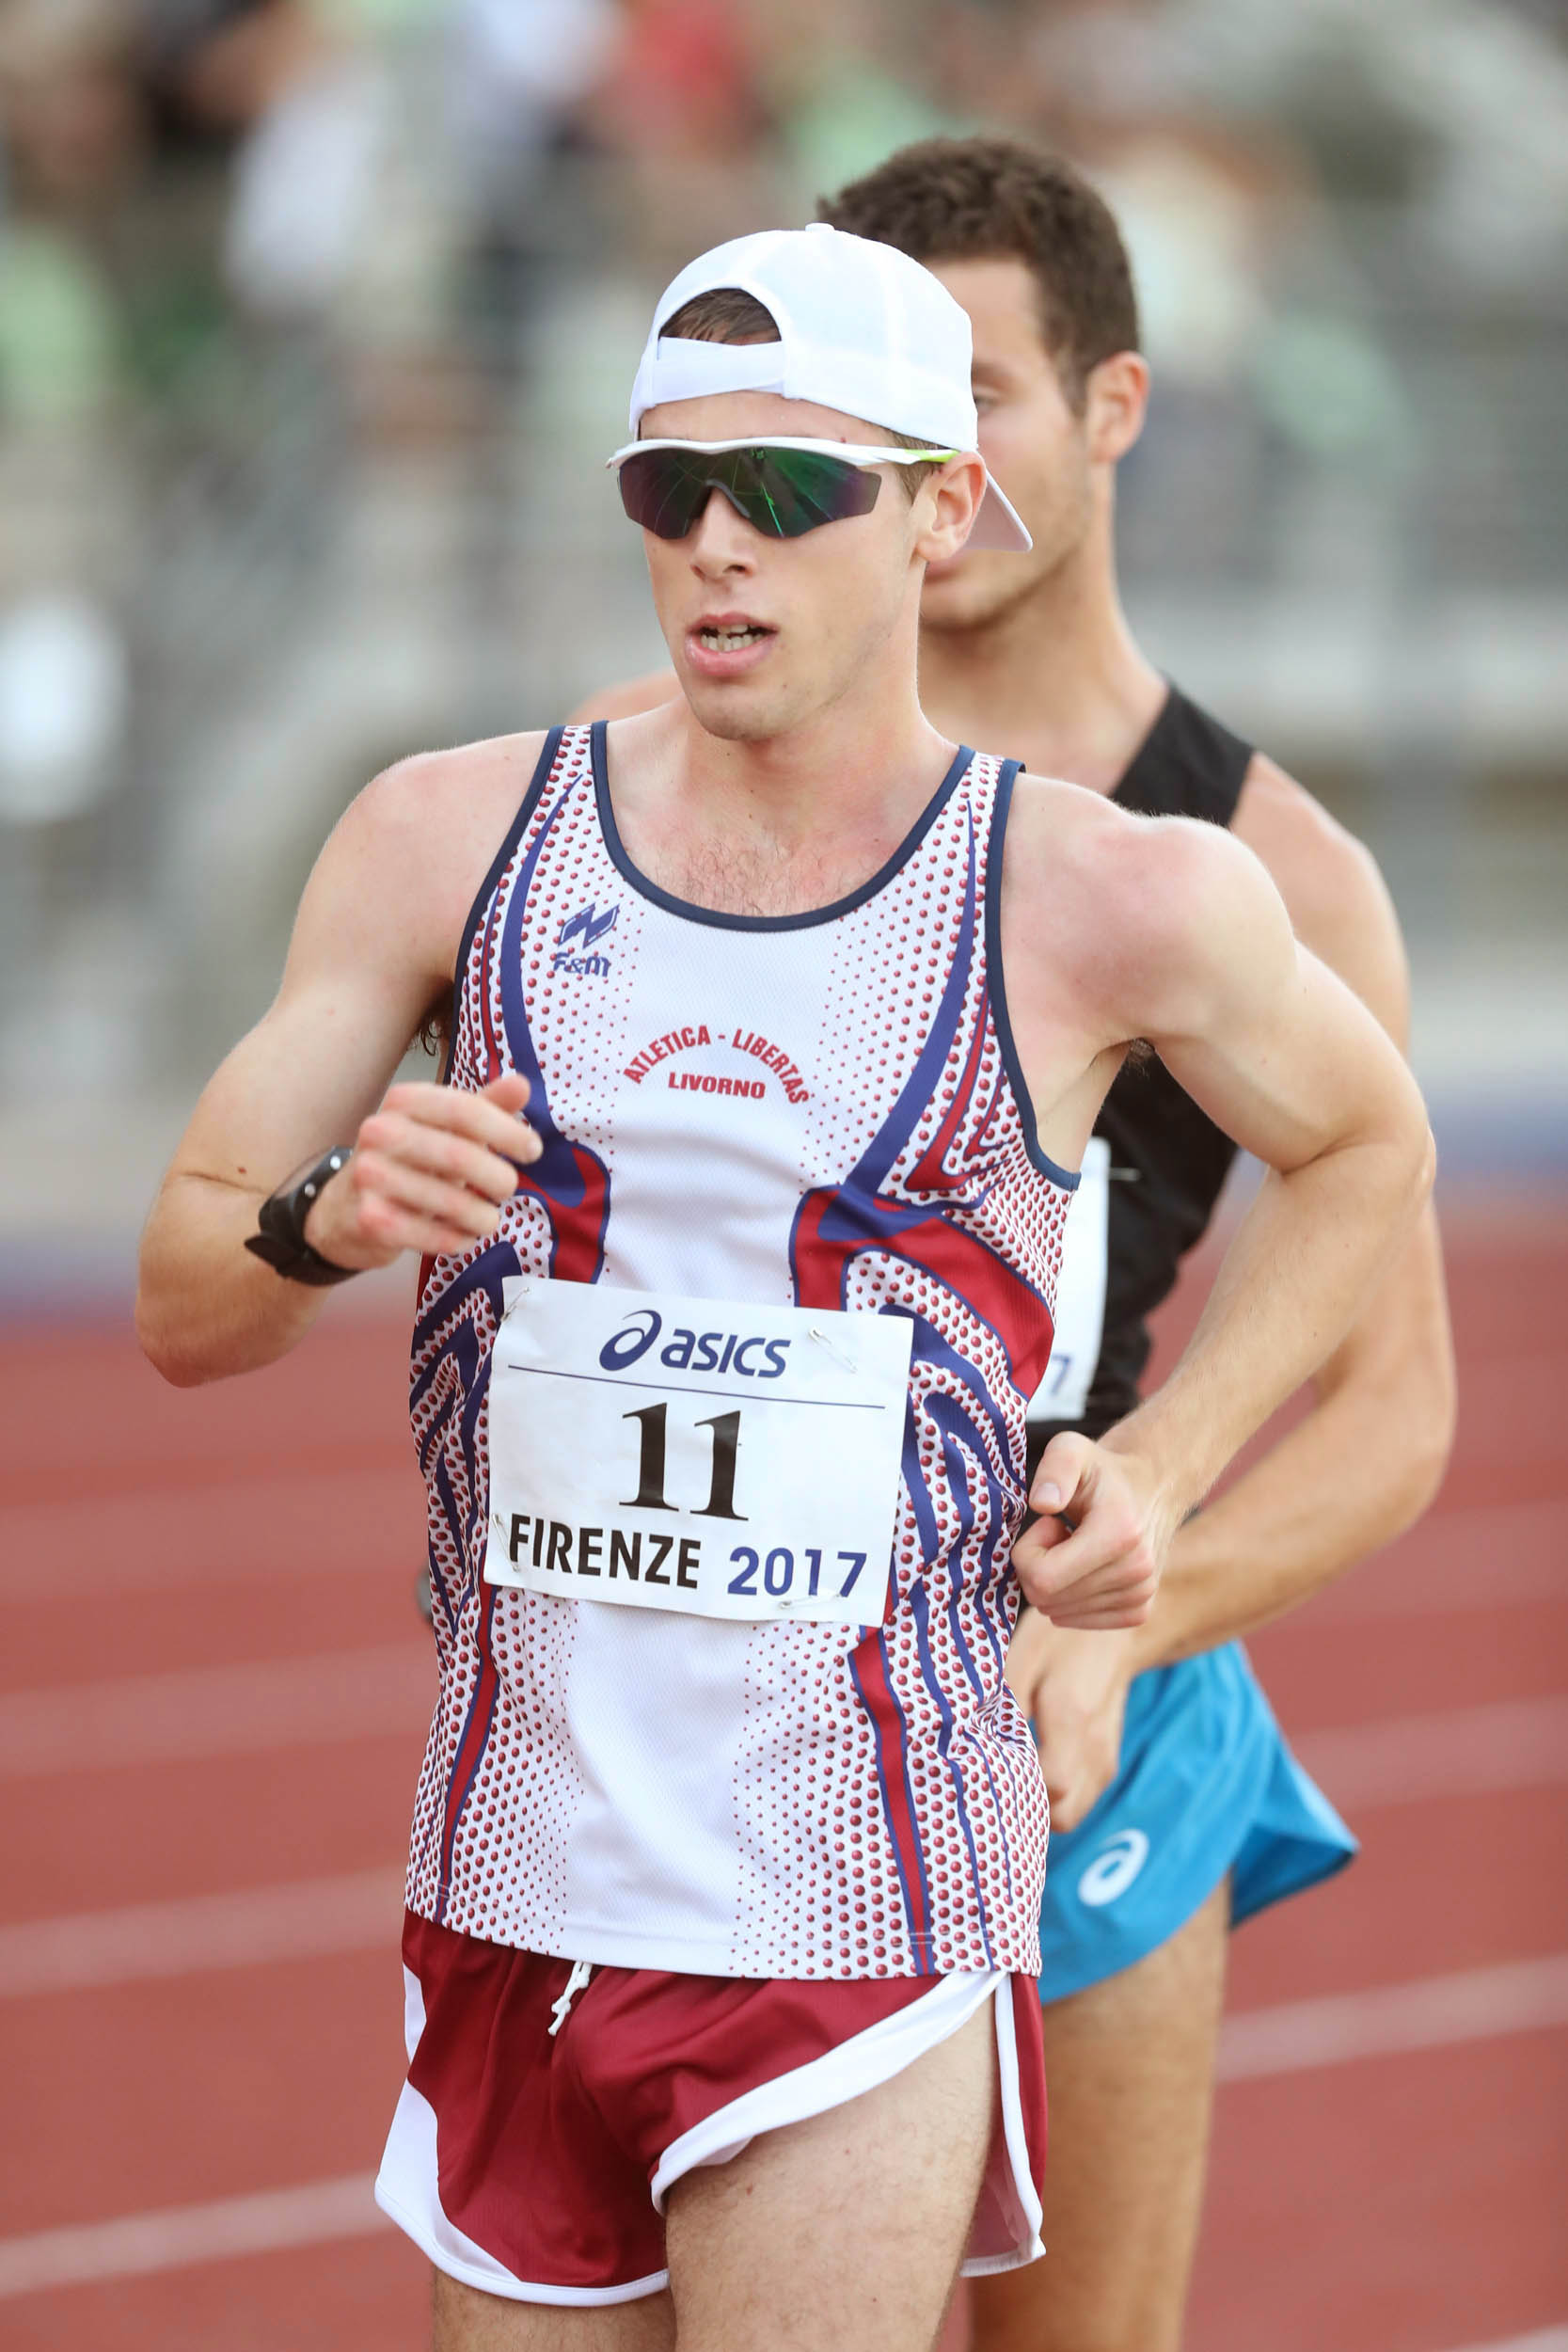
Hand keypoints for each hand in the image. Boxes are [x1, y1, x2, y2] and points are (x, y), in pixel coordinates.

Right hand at [304, 1075, 540, 1268]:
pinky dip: (458, 1239)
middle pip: (459, 1156)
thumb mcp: (445, 1128)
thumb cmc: (410, 1161)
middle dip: (497, 1178)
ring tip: (489, 1219)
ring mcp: (369, 1176)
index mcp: (403, 1101)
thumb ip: (484, 1107)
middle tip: (509, 1189)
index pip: (464, 1109)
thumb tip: (521, 1084)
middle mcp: (379, 1132)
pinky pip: (431, 1235)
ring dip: (482, 1216)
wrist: (344, 1210)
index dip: (506, 1131)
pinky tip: (465, 1237)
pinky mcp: (368, 1219)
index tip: (532, 1150)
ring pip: (449, 1201)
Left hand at [1006, 1612, 1137, 1830]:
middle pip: (1063, 1817)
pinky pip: (1079, 1803)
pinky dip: (1056, 1801)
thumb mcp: (1024, 1656)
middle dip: (1025, 1809)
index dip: (1015, 1789)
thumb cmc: (1060, 1642)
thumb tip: (971, 1742)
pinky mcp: (1107, 1766)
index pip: (1052, 1784)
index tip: (985, 1775)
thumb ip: (1002, 1702)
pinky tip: (1031, 1771)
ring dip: (1041, 1808)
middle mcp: (1095, 1750)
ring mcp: (1105, 1762)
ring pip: (1071, 1817)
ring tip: (1010, 1778)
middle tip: (992, 1782)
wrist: (1115, 1637)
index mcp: (1071, 1719)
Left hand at [1011, 1430, 1175, 1628]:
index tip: (1047, 1523)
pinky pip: (1078, 1621)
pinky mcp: (1140, 1611)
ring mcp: (1141, 1595)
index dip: (1028, 1552)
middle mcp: (1137, 1571)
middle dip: (1038, 1566)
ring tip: (1075, 1547)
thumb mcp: (1071, 1450)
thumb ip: (1055, 1468)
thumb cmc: (1101, 1470)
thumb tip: (1043, 1504)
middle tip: (1060, 1534)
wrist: (1151, 1487)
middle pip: (1047, 1599)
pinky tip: (1086, 1566)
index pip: (1042, 1578)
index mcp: (1120, 1534)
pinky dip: (1071, 1597)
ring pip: (1059, 1613)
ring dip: (1055, 1580)